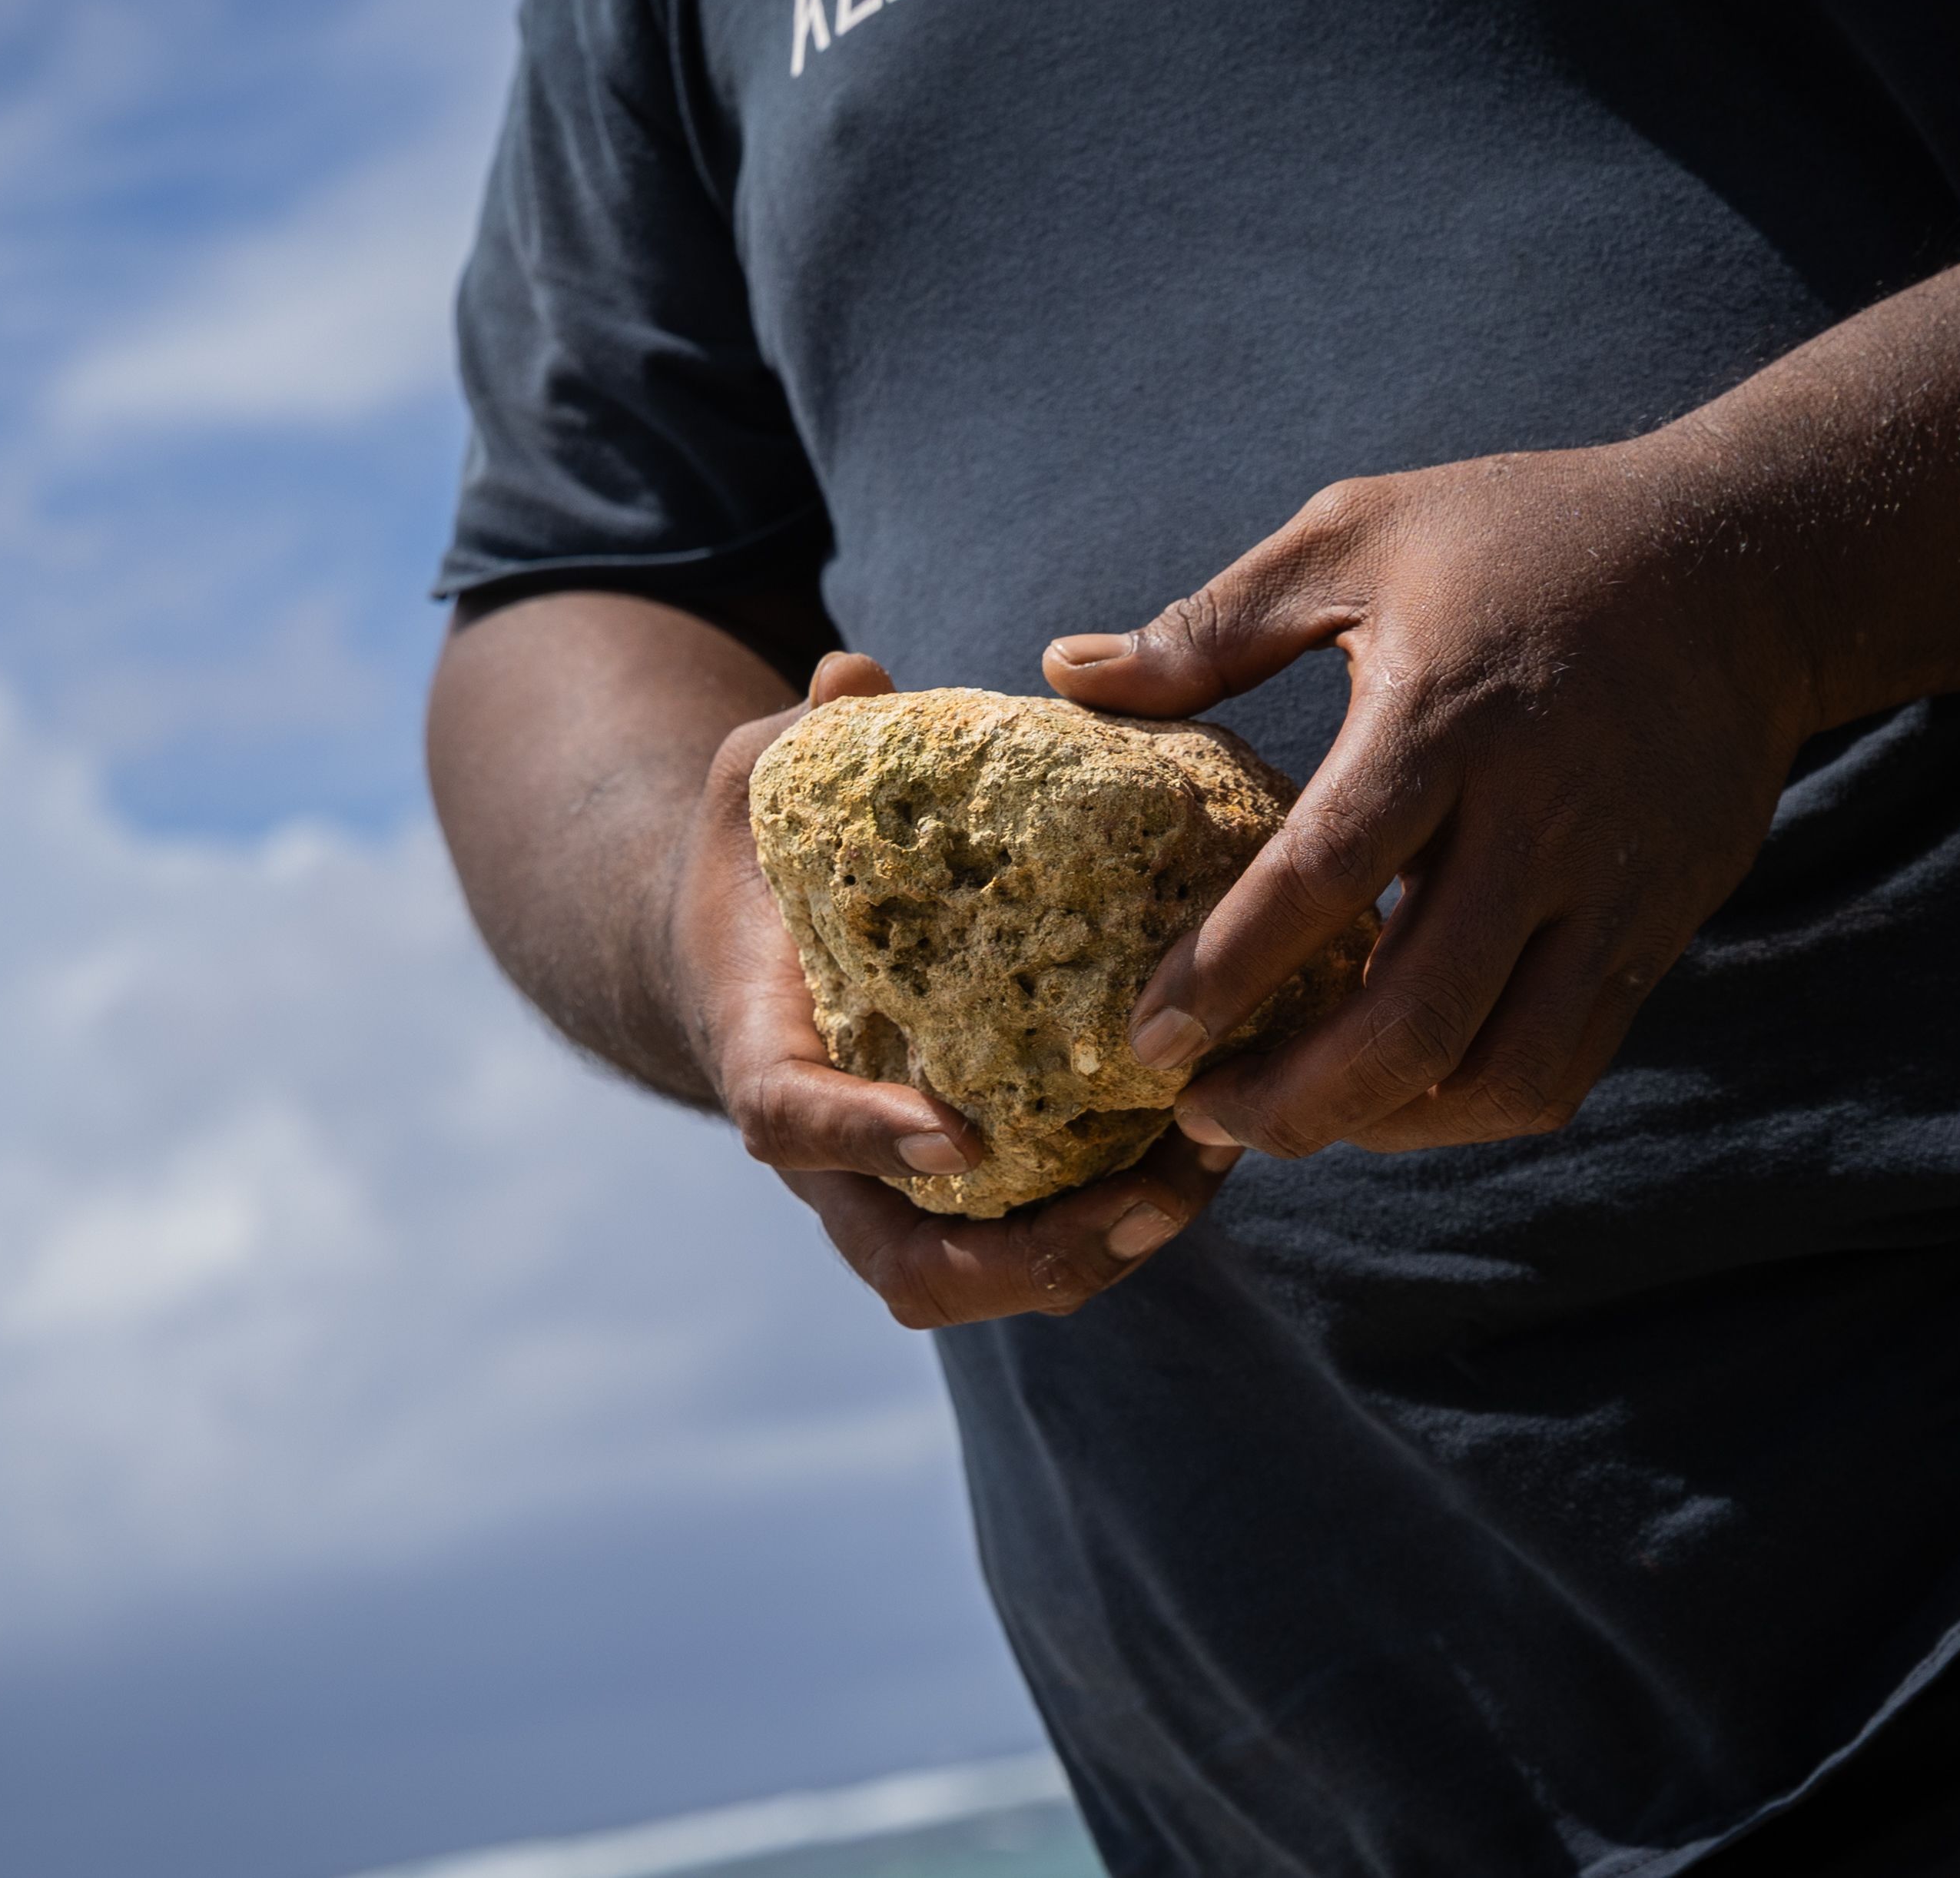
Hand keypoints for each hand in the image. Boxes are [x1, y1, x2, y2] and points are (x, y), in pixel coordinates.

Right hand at [675, 650, 1226, 1325]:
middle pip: (912, 1271)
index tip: (958, 1133)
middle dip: (1035, 1256)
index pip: (790, 1124)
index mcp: (764, 1058)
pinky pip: (1042, 1238)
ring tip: (1208, 1168)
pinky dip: (1124, 1216)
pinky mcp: (969, 1190)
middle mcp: (833, 1160)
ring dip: (1104, 1249)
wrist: (743, 954)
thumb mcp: (760, 783)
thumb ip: (802, 739)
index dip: (867, 1139)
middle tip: (1152, 1192)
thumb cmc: (759, 860)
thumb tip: (855, 677)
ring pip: (990, 1282)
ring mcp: (901, 1193)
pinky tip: (1215, 1143)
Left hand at [1044, 442, 1816, 1157]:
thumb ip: (1212, 625)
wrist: (1748, 561)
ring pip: (1501, 1073)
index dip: (1226, 975)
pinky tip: (1389, 1094)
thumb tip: (1065, 670)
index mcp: (1442, 718)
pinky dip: (1467, 1108)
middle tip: (1198, 1120)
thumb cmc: (1522, 536)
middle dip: (1296, 1101)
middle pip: (1416, 1018)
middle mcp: (1539, 820)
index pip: (1322, 877)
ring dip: (1384, 1127)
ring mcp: (1613, 888)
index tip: (1144, 1043)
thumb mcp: (1356, 537)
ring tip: (1287, 1123)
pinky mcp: (1660, 927)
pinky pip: (1565, 1063)